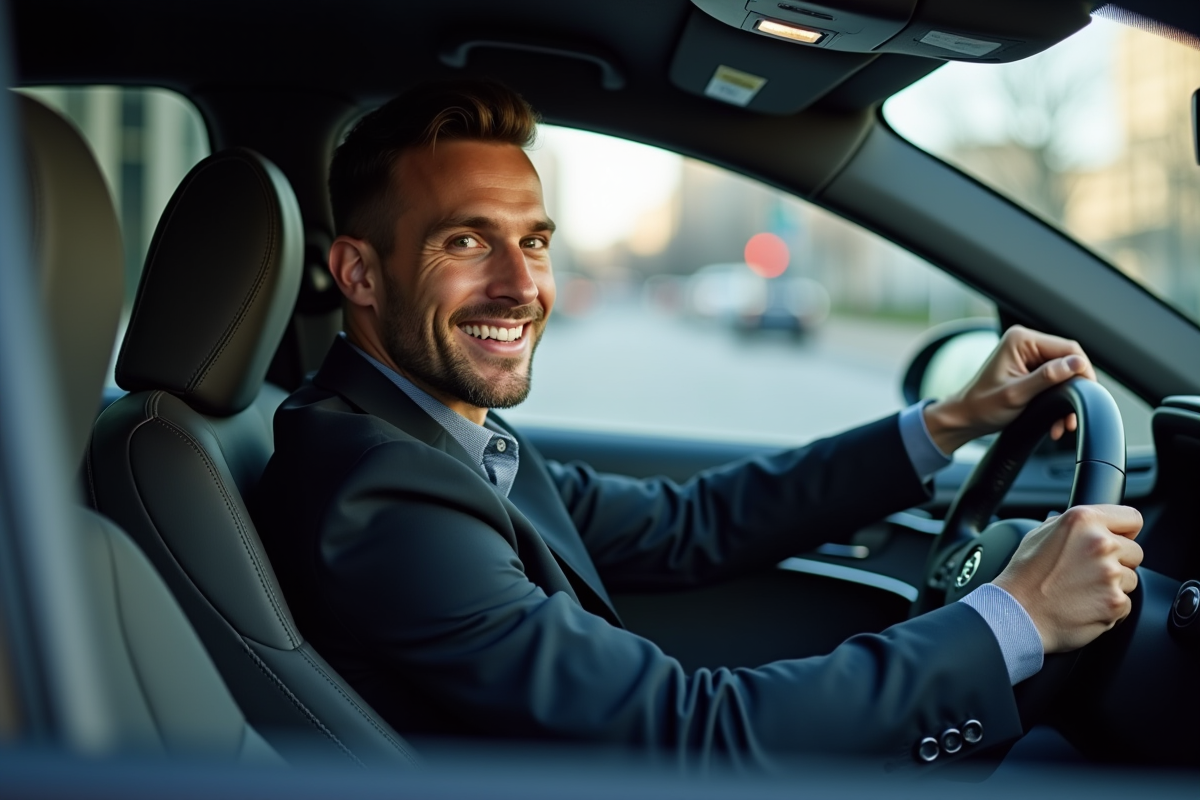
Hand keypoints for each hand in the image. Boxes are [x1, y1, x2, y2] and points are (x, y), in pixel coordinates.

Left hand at [923, 325, 1095, 453]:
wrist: (966, 418)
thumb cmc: (983, 405)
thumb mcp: (1017, 394)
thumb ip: (1047, 377)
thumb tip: (1077, 364)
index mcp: (1021, 340)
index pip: (1068, 348)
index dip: (1082, 371)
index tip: (1088, 394)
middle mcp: (1026, 343)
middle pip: (1069, 361)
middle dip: (1074, 390)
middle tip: (1072, 416)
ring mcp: (1028, 355)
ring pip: (1064, 374)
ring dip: (1067, 399)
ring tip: (1063, 423)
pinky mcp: (1030, 369)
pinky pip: (1055, 381)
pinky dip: (1058, 400)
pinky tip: (1056, 420)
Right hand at [993, 504, 1142, 652]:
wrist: (1016, 613)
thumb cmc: (1023, 576)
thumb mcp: (1039, 534)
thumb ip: (1070, 526)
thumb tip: (1089, 527)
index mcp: (1083, 520)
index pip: (1132, 518)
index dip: (1124, 531)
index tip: (1116, 541)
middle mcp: (1100, 543)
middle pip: (1135, 551)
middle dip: (1117, 561)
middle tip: (1088, 572)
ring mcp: (1110, 574)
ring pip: (1131, 579)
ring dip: (1113, 586)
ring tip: (1082, 590)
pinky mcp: (1115, 602)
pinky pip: (1126, 604)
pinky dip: (1109, 607)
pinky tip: (1085, 605)